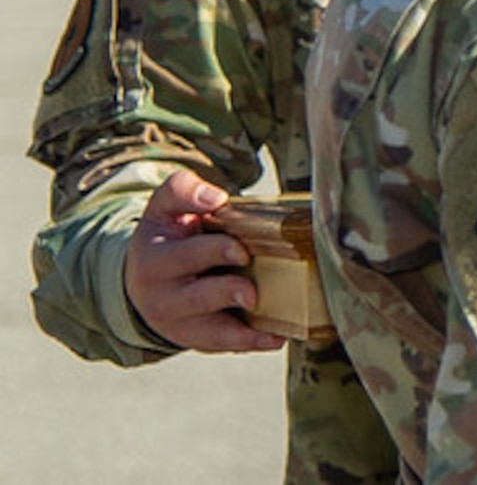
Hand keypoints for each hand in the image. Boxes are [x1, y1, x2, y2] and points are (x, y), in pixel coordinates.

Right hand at [124, 171, 282, 352]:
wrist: (143, 277)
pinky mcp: (196, 337)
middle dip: (228, 291)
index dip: (215, 252)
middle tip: (252, 290)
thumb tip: (216, 197)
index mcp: (155, 260)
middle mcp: (163, 296)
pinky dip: (250, 342)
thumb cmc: (167, 236)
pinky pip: (222, 344)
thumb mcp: (164, 208)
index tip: (240, 250)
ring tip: (269, 323)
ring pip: (210, 330)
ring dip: (241, 329)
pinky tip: (276, 338)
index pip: (185, 256)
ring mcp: (179, 322)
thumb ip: (183, 191)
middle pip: (198, 297)